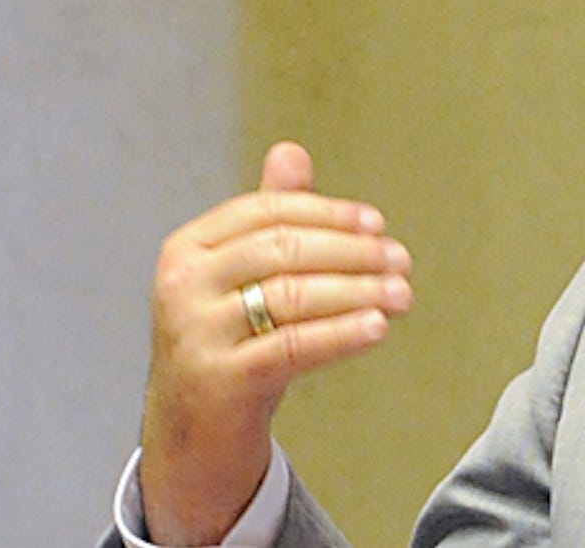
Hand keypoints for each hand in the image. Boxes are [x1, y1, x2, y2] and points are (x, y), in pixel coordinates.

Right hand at [136, 142, 412, 544]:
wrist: (192, 433)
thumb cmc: (226, 343)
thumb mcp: (240, 277)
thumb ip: (267, 218)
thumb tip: (292, 150)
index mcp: (188, 248)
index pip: (269, 211)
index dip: (329, 213)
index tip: (377, 224)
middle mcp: (182, 284)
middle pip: (284, 249)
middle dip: (353, 251)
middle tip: (401, 260)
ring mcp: (195, 333)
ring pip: (292, 295)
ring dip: (359, 291)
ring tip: (402, 294)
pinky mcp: (217, 380)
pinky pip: (292, 346)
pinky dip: (342, 333)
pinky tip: (378, 328)